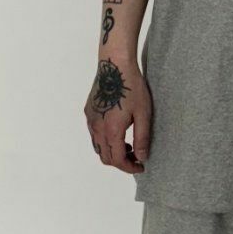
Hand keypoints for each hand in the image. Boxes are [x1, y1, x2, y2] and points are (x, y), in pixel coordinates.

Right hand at [85, 55, 151, 173]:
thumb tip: (142, 157)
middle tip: (136, 157)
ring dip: (112, 152)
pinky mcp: (88, 112)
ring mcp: (90, 120)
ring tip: (128, 145)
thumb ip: (142, 138)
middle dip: (121, 162)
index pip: (117, 160)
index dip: (130, 168)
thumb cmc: (132, 87)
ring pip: (98, 147)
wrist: (114, 65)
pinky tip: (118, 132)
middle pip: (105, 157)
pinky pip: (94, 135)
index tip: (141, 167)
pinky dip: (105, 141)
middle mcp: (96, 128)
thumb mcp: (143, 114)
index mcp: (111, 130)